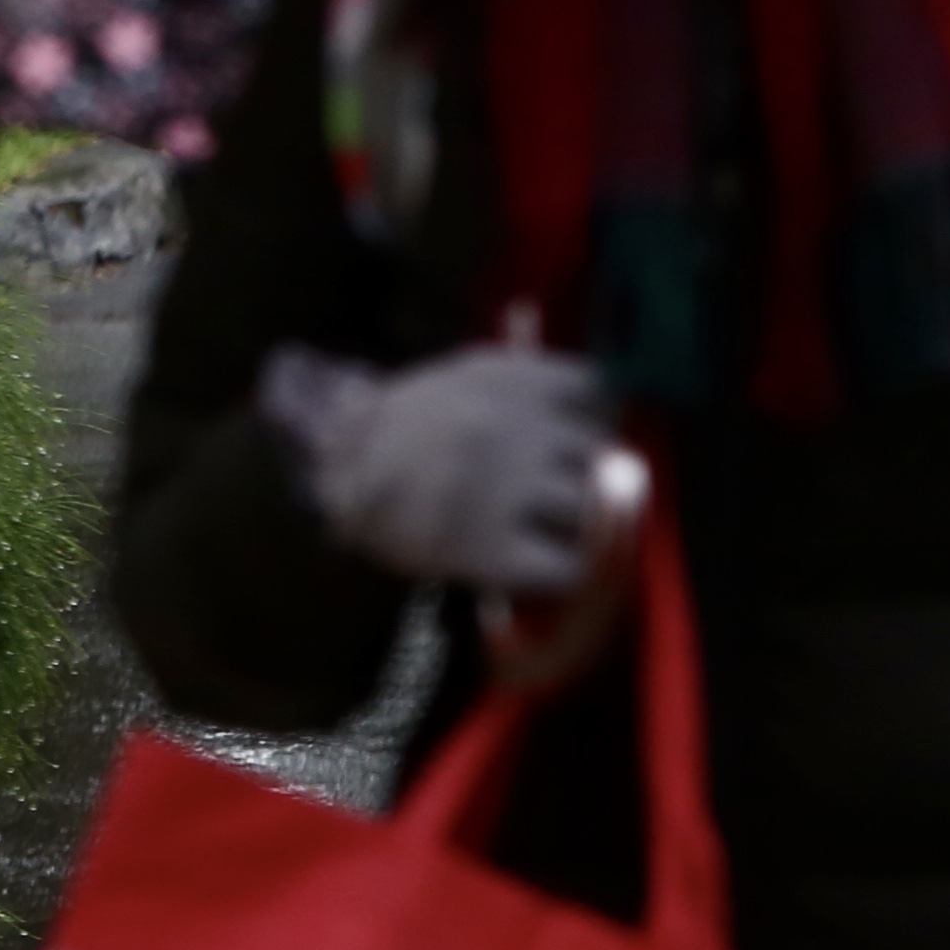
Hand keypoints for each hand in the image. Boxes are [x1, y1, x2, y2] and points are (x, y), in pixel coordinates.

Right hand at [261, 342, 620, 598]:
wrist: (331, 479)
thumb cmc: (413, 425)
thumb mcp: (471, 377)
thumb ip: (541, 383)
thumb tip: (618, 405)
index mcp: (516, 380)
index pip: (606, 397)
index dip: (602, 424)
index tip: (583, 441)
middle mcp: (515, 429)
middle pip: (604, 455)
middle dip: (598, 476)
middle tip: (569, 492)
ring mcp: (503, 489)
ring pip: (598, 511)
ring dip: (590, 525)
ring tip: (560, 530)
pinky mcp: (489, 550)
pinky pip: (570, 567)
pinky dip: (568, 572)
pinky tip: (543, 563)